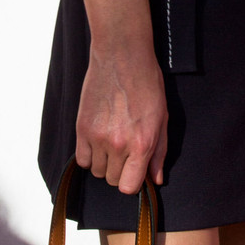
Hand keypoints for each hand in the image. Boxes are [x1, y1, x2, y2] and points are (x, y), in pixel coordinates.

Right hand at [75, 39, 168, 192]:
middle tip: (126, 149)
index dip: (133, 181)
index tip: (135, 171)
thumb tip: (156, 179)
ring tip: (114, 139)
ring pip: (97, 171)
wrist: (122, 57)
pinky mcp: (82, 128)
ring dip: (105, 162)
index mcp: (141, 143)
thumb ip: (159, 152)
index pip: (129, 187)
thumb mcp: (162, 117)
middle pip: (113, 180)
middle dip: (120, 170)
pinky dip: (90, 155)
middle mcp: (118, 144)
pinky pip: (83, 160)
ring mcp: (98, 137)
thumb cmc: (147, 83)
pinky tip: (99, 140)